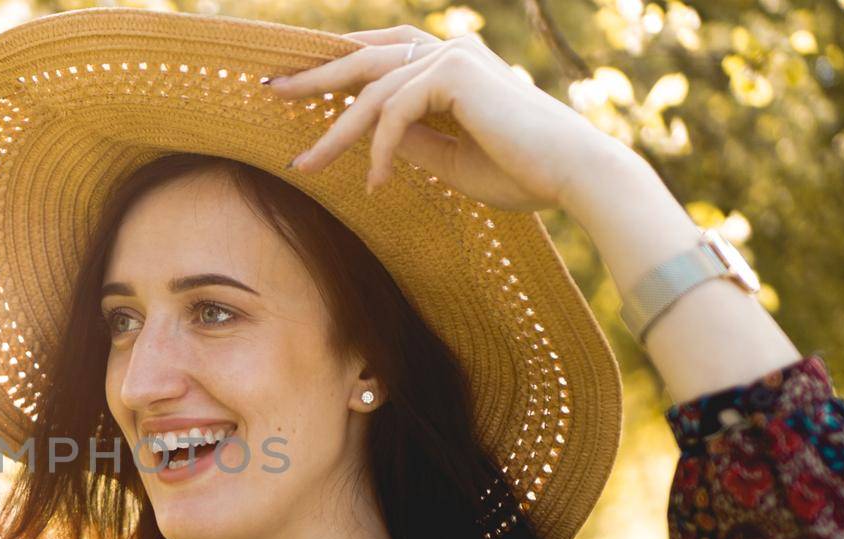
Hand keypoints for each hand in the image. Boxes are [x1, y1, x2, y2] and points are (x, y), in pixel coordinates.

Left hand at [270, 24, 627, 212]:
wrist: (574, 175)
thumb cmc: (520, 172)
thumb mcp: (449, 156)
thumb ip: (410, 139)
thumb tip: (367, 138)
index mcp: (450, 65)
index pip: (379, 58)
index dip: (336, 67)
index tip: (295, 86)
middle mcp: (449, 50)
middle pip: (362, 59)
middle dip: (314, 77)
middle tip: (269, 91)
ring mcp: (451, 56)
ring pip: (370, 92)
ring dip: (334, 134)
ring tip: (304, 166)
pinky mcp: (453, 73)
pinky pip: (394, 113)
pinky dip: (379, 151)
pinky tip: (376, 184)